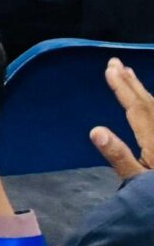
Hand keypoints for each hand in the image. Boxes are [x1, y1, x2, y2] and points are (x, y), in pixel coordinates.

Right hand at [90, 58, 153, 182]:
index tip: (110, 69)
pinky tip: (148, 105)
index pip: (136, 109)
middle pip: (148, 104)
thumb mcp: (137, 182)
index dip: (122, 88)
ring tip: (130, 77)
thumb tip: (96, 130)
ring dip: (141, 91)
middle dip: (131, 83)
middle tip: (116, 63)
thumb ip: (119, 156)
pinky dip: (151, 106)